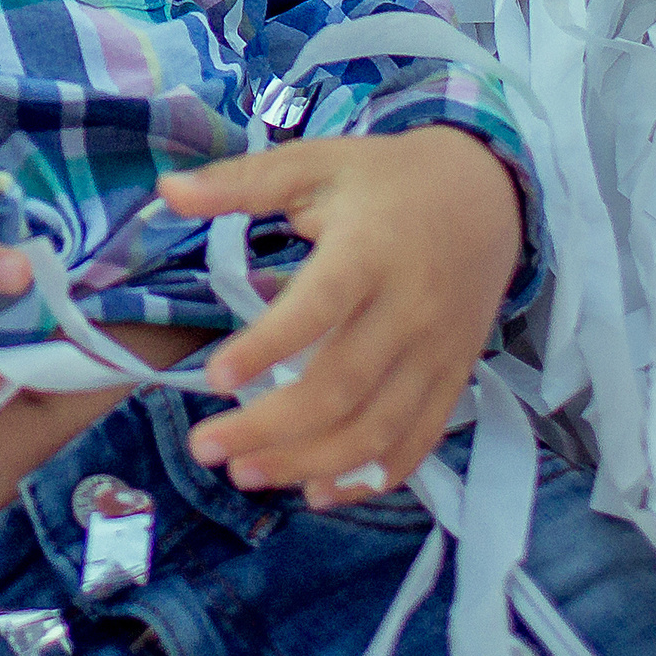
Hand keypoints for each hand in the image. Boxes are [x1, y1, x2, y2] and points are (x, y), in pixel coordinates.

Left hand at [156, 125, 521, 505]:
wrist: (488, 195)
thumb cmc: (385, 179)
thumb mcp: (314, 163)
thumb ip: (242, 182)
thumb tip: (167, 190)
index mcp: (370, 250)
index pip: (319, 307)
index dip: (267, 347)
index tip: (213, 379)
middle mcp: (410, 308)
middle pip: (342, 384)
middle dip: (270, 427)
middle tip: (207, 447)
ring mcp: (436, 351)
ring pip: (377, 426)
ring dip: (310, 461)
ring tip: (247, 474)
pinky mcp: (454, 377)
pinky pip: (418, 440)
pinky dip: (372, 477)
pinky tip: (321, 492)